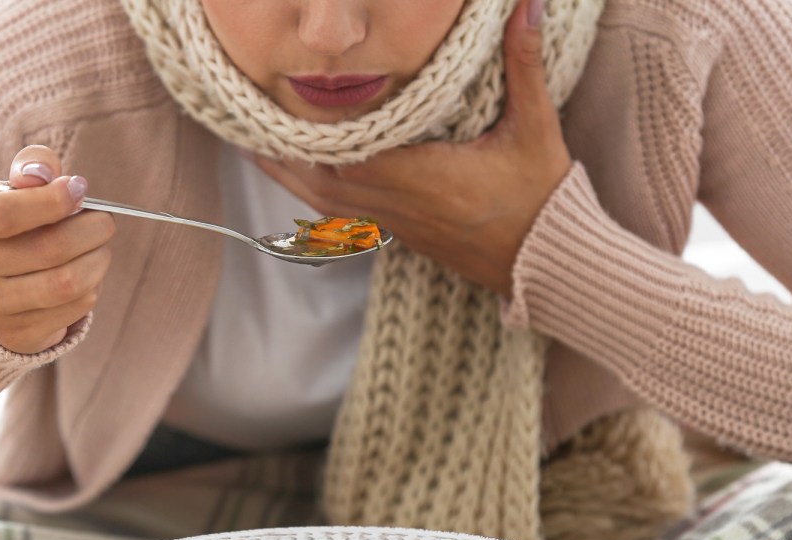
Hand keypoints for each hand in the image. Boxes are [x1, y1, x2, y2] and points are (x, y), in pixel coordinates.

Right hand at [0, 145, 115, 353]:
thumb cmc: (3, 226)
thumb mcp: (5, 189)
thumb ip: (29, 168)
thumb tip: (45, 172)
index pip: (3, 215)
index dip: (51, 201)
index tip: (79, 189)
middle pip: (47, 250)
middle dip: (91, 230)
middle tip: (104, 221)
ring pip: (66, 284)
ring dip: (97, 261)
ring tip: (100, 248)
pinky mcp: (15, 335)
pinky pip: (73, 309)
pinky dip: (91, 288)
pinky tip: (86, 274)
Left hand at [252, 0, 571, 297]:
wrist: (549, 262)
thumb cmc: (542, 198)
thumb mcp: (536, 128)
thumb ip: (524, 65)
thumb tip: (526, 4)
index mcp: (423, 177)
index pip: (348, 153)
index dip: (308, 133)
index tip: (277, 103)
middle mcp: (400, 205)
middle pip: (320, 182)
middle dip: (280, 155)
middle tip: (242, 125)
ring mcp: (398, 225)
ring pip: (327, 204)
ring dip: (290, 177)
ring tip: (255, 150)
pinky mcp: (404, 236)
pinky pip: (345, 216)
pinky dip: (316, 194)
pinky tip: (304, 175)